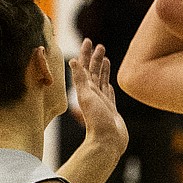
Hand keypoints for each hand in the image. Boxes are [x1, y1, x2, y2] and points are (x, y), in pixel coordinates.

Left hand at [69, 38, 127, 153]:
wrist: (107, 142)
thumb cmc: (97, 121)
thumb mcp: (86, 97)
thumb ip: (80, 80)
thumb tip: (72, 60)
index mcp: (86, 89)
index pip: (85, 67)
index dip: (86, 53)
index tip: (88, 41)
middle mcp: (93, 93)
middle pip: (93, 71)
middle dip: (95, 57)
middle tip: (98, 45)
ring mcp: (101, 100)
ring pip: (101, 79)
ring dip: (102, 67)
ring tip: (105, 56)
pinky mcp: (110, 108)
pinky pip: (109, 91)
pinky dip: (108, 82)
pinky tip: (110, 80)